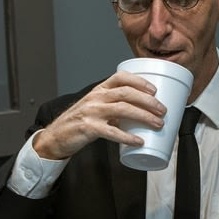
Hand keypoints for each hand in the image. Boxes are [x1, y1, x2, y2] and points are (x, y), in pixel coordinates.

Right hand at [31, 71, 166, 159]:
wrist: (55, 136)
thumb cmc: (79, 122)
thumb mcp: (94, 107)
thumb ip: (113, 106)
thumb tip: (140, 113)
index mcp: (99, 90)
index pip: (121, 77)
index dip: (140, 82)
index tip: (155, 90)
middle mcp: (96, 97)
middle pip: (127, 93)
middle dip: (148, 101)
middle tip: (162, 110)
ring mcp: (92, 112)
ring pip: (123, 110)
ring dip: (144, 116)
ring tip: (158, 124)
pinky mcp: (89, 128)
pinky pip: (113, 132)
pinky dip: (128, 137)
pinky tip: (139, 141)